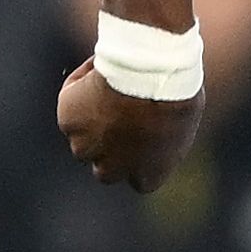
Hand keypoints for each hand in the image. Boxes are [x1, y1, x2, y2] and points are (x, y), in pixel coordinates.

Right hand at [56, 60, 201, 195]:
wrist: (150, 77)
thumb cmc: (175, 95)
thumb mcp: (182, 124)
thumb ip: (162, 138)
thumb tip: (153, 127)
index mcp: (148, 177)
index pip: (137, 178)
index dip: (137, 157)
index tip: (140, 136)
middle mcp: (112, 171)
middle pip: (104, 168)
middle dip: (109, 147)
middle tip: (119, 114)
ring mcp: (85, 148)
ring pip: (83, 137)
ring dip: (91, 119)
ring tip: (111, 87)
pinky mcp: (68, 122)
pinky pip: (71, 104)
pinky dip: (79, 90)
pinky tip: (99, 73)